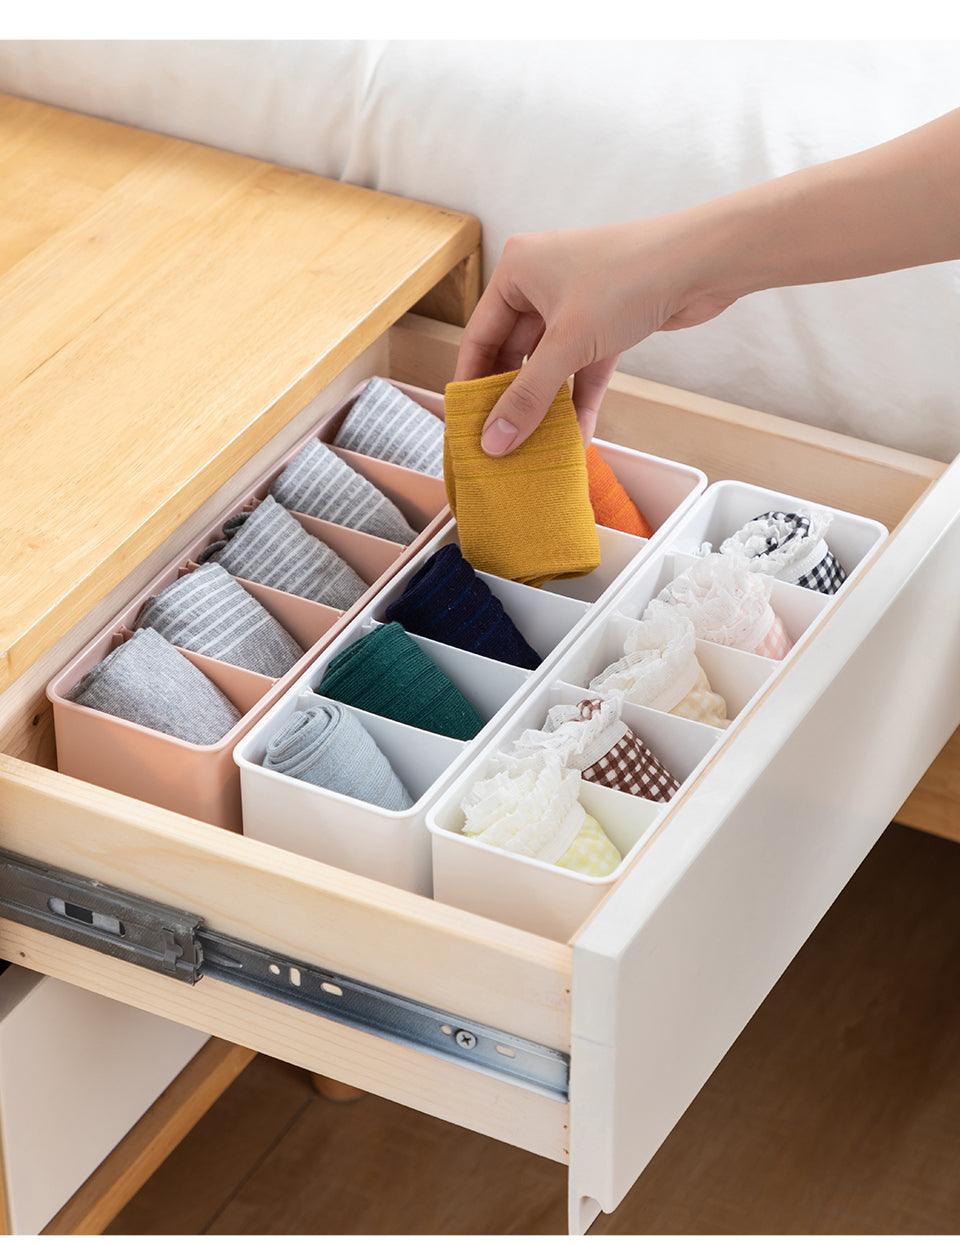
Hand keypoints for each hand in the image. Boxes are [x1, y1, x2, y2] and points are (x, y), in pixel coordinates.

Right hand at [454, 219, 737, 455]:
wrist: (702, 262)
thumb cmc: (627, 280)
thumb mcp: (567, 345)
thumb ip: (528, 397)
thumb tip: (493, 442)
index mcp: (516, 271)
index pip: (479, 336)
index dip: (472, 382)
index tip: (467, 425)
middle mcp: (541, 283)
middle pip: (514, 353)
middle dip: (513, 399)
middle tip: (501, 442)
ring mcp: (575, 303)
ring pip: (551, 364)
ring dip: (547, 404)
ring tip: (536, 446)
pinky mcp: (607, 322)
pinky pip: (583, 368)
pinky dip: (580, 398)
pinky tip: (578, 436)